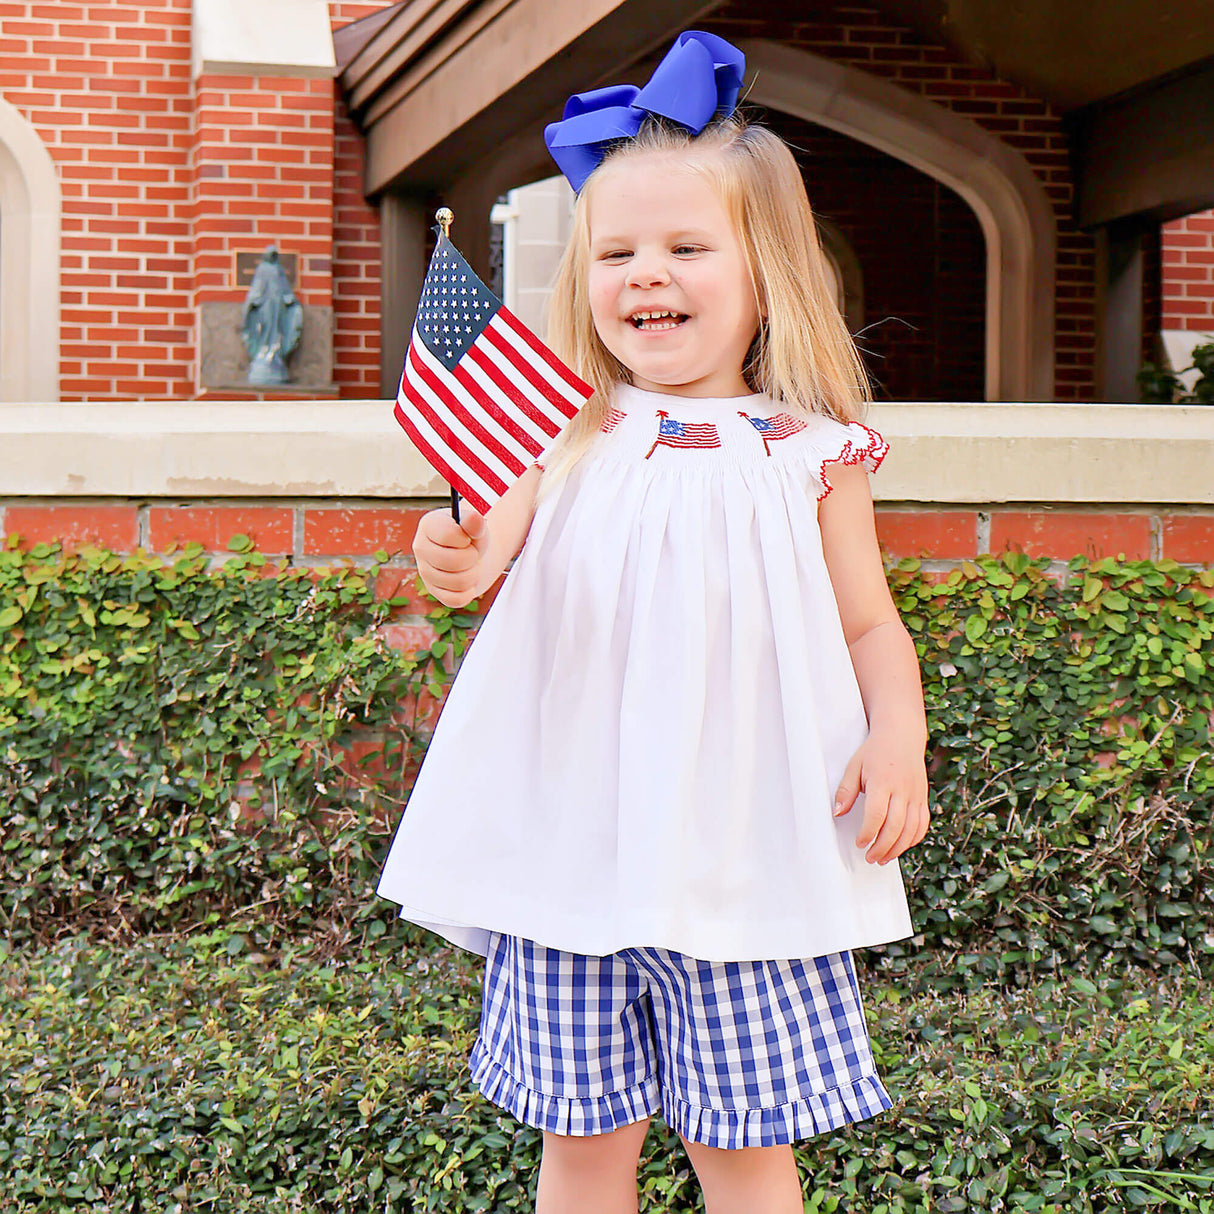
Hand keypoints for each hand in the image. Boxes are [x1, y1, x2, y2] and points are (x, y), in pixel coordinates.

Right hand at [412, 507, 489, 607]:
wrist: (474, 554)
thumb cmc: (473, 537)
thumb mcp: (477, 526)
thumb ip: (476, 522)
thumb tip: (475, 518)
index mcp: (429, 525)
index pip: (447, 536)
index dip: (465, 540)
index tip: (468, 538)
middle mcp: (421, 548)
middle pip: (452, 561)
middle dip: (472, 558)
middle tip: (473, 554)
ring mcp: (425, 571)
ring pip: (457, 582)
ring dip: (473, 575)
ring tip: (471, 566)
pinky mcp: (433, 590)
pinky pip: (455, 599)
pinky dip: (468, 592)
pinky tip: (467, 582)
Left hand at [833, 731, 929, 864]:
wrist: (901, 735)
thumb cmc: (874, 751)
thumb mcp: (854, 766)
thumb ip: (846, 790)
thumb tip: (837, 813)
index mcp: (882, 781)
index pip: (876, 815)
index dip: (867, 833)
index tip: (859, 843)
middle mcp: (902, 789)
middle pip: (895, 826)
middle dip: (882, 847)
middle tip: (870, 857)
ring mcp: (916, 794)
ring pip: (911, 829)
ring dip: (897, 848)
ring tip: (883, 858)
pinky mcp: (923, 797)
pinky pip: (923, 824)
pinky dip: (913, 839)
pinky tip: (901, 846)